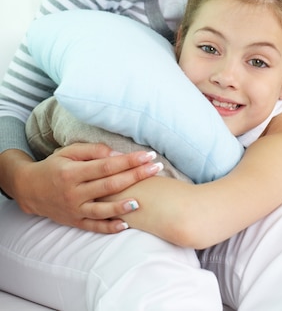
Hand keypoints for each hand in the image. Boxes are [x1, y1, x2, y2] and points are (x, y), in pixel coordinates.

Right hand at [3, 143, 160, 232]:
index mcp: (73, 172)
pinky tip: (125, 224)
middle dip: (136, 176)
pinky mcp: (74, 222)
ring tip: (141, 202)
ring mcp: (74, 209)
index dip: (129, 160)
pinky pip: (94, 226)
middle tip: (156, 168)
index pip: (107, 166)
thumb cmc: (55, 166)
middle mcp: (74, 192)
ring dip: (123, 206)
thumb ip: (93, 151)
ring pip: (102, 210)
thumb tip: (117, 155)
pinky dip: (109, 227)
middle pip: (110, 185)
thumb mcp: (69, 152)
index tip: (148, 155)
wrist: (30, 189)